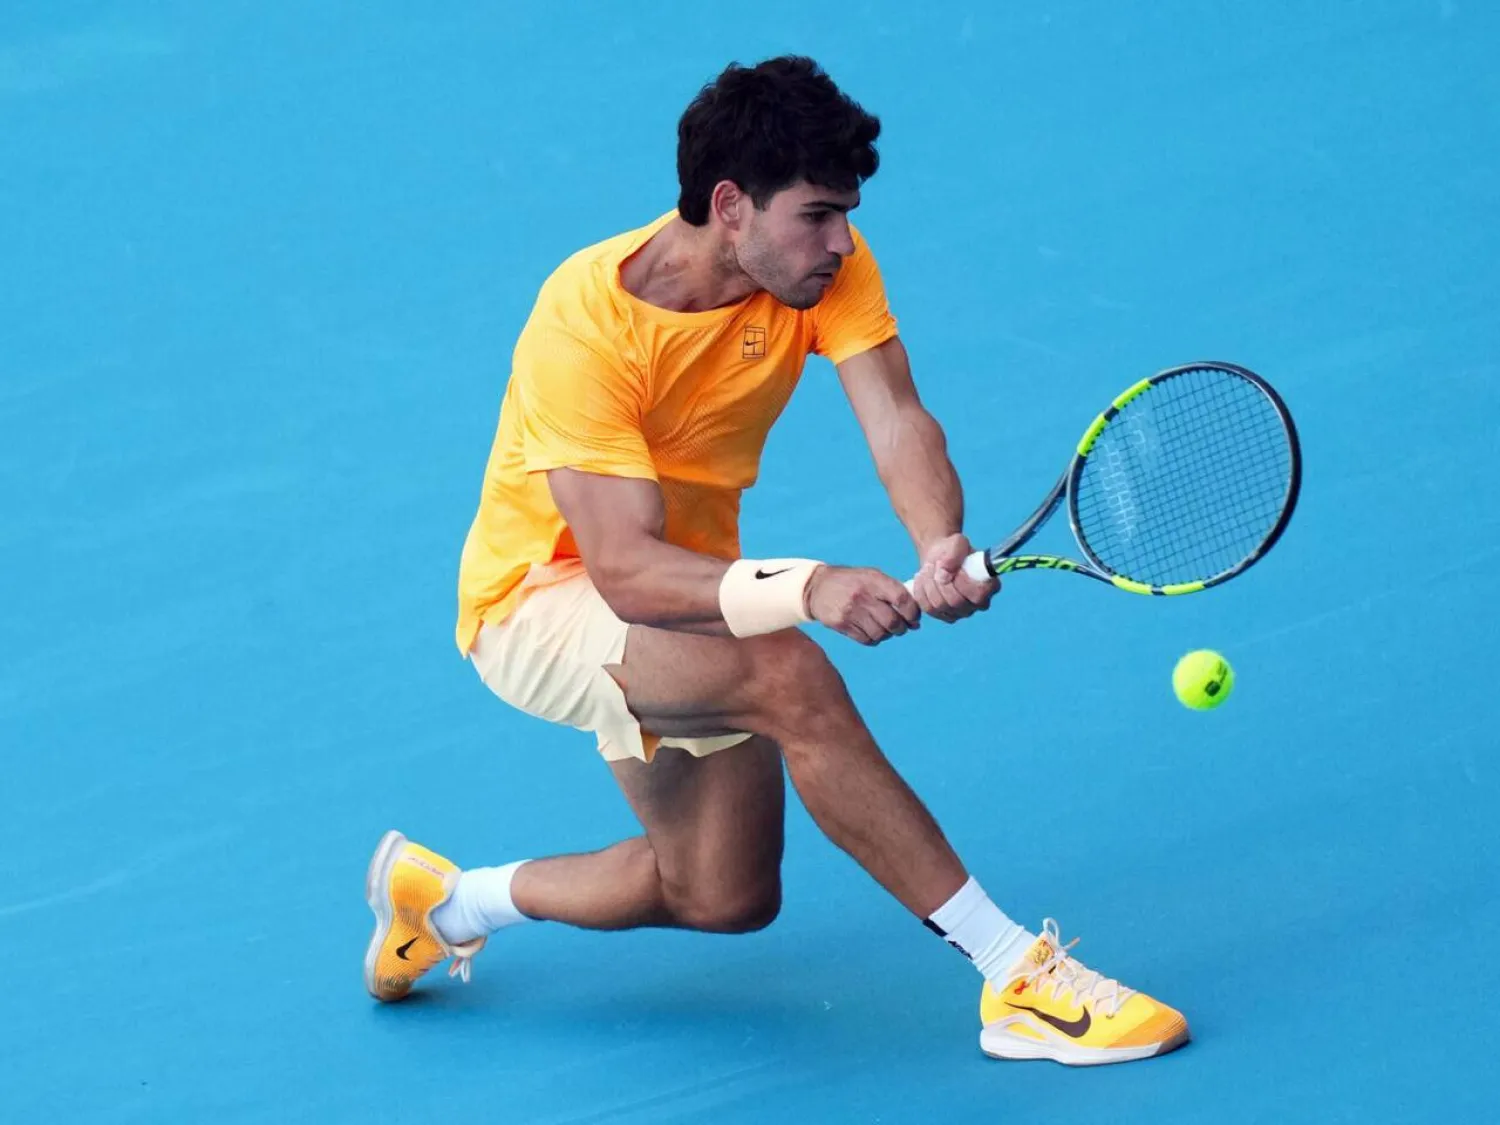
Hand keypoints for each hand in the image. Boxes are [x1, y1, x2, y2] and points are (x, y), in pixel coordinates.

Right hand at [805, 565, 921, 645]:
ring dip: (887, 635)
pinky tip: (872, 631)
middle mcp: (862, 595)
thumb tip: (915, 617)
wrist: (818, 587)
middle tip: (901, 627)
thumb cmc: (853, 582)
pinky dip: (874, 639)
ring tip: (885, 629)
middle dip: (902, 628)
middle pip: (892, 621)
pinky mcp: (841, 624)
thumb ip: (893, 591)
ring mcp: (850, 611)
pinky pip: (866, 640)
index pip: (901, 599)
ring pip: (880, 633)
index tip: (914, 618)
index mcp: (873, 580)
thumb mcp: (872, 576)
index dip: (912, 612)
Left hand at [911, 533, 998, 622]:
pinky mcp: (943, 615)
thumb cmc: (953, 550)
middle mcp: (978, 604)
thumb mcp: (957, 542)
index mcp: (989, 586)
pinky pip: (927, 608)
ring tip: (930, 569)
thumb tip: (944, 574)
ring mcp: (960, 612)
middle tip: (937, 565)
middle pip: (955, 602)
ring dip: (929, 584)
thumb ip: (955, 553)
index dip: (962, 581)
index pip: (977, 594)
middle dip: (941, 580)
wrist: (940, 558)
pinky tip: (924, 579)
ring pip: (938, 605)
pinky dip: (921, 591)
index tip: (954, 567)